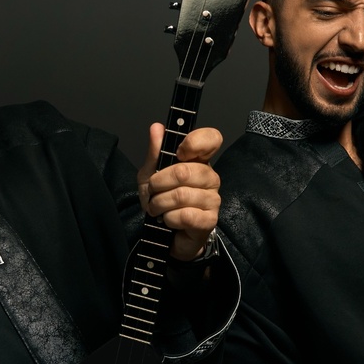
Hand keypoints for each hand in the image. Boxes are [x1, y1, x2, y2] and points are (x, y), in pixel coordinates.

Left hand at [137, 123, 222, 260]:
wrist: (165, 235)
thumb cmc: (163, 201)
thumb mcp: (151, 175)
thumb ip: (155, 153)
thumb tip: (157, 127)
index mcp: (199, 161)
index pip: (212, 138)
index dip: (195, 141)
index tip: (179, 152)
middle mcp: (210, 177)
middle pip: (185, 171)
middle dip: (158, 183)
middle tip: (153, 191)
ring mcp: (213, 199)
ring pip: (181, 195)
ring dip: (160, 203)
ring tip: (157, 208)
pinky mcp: (209, 220)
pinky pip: (185, 215)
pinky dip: (169, 218)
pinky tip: (169, 220)